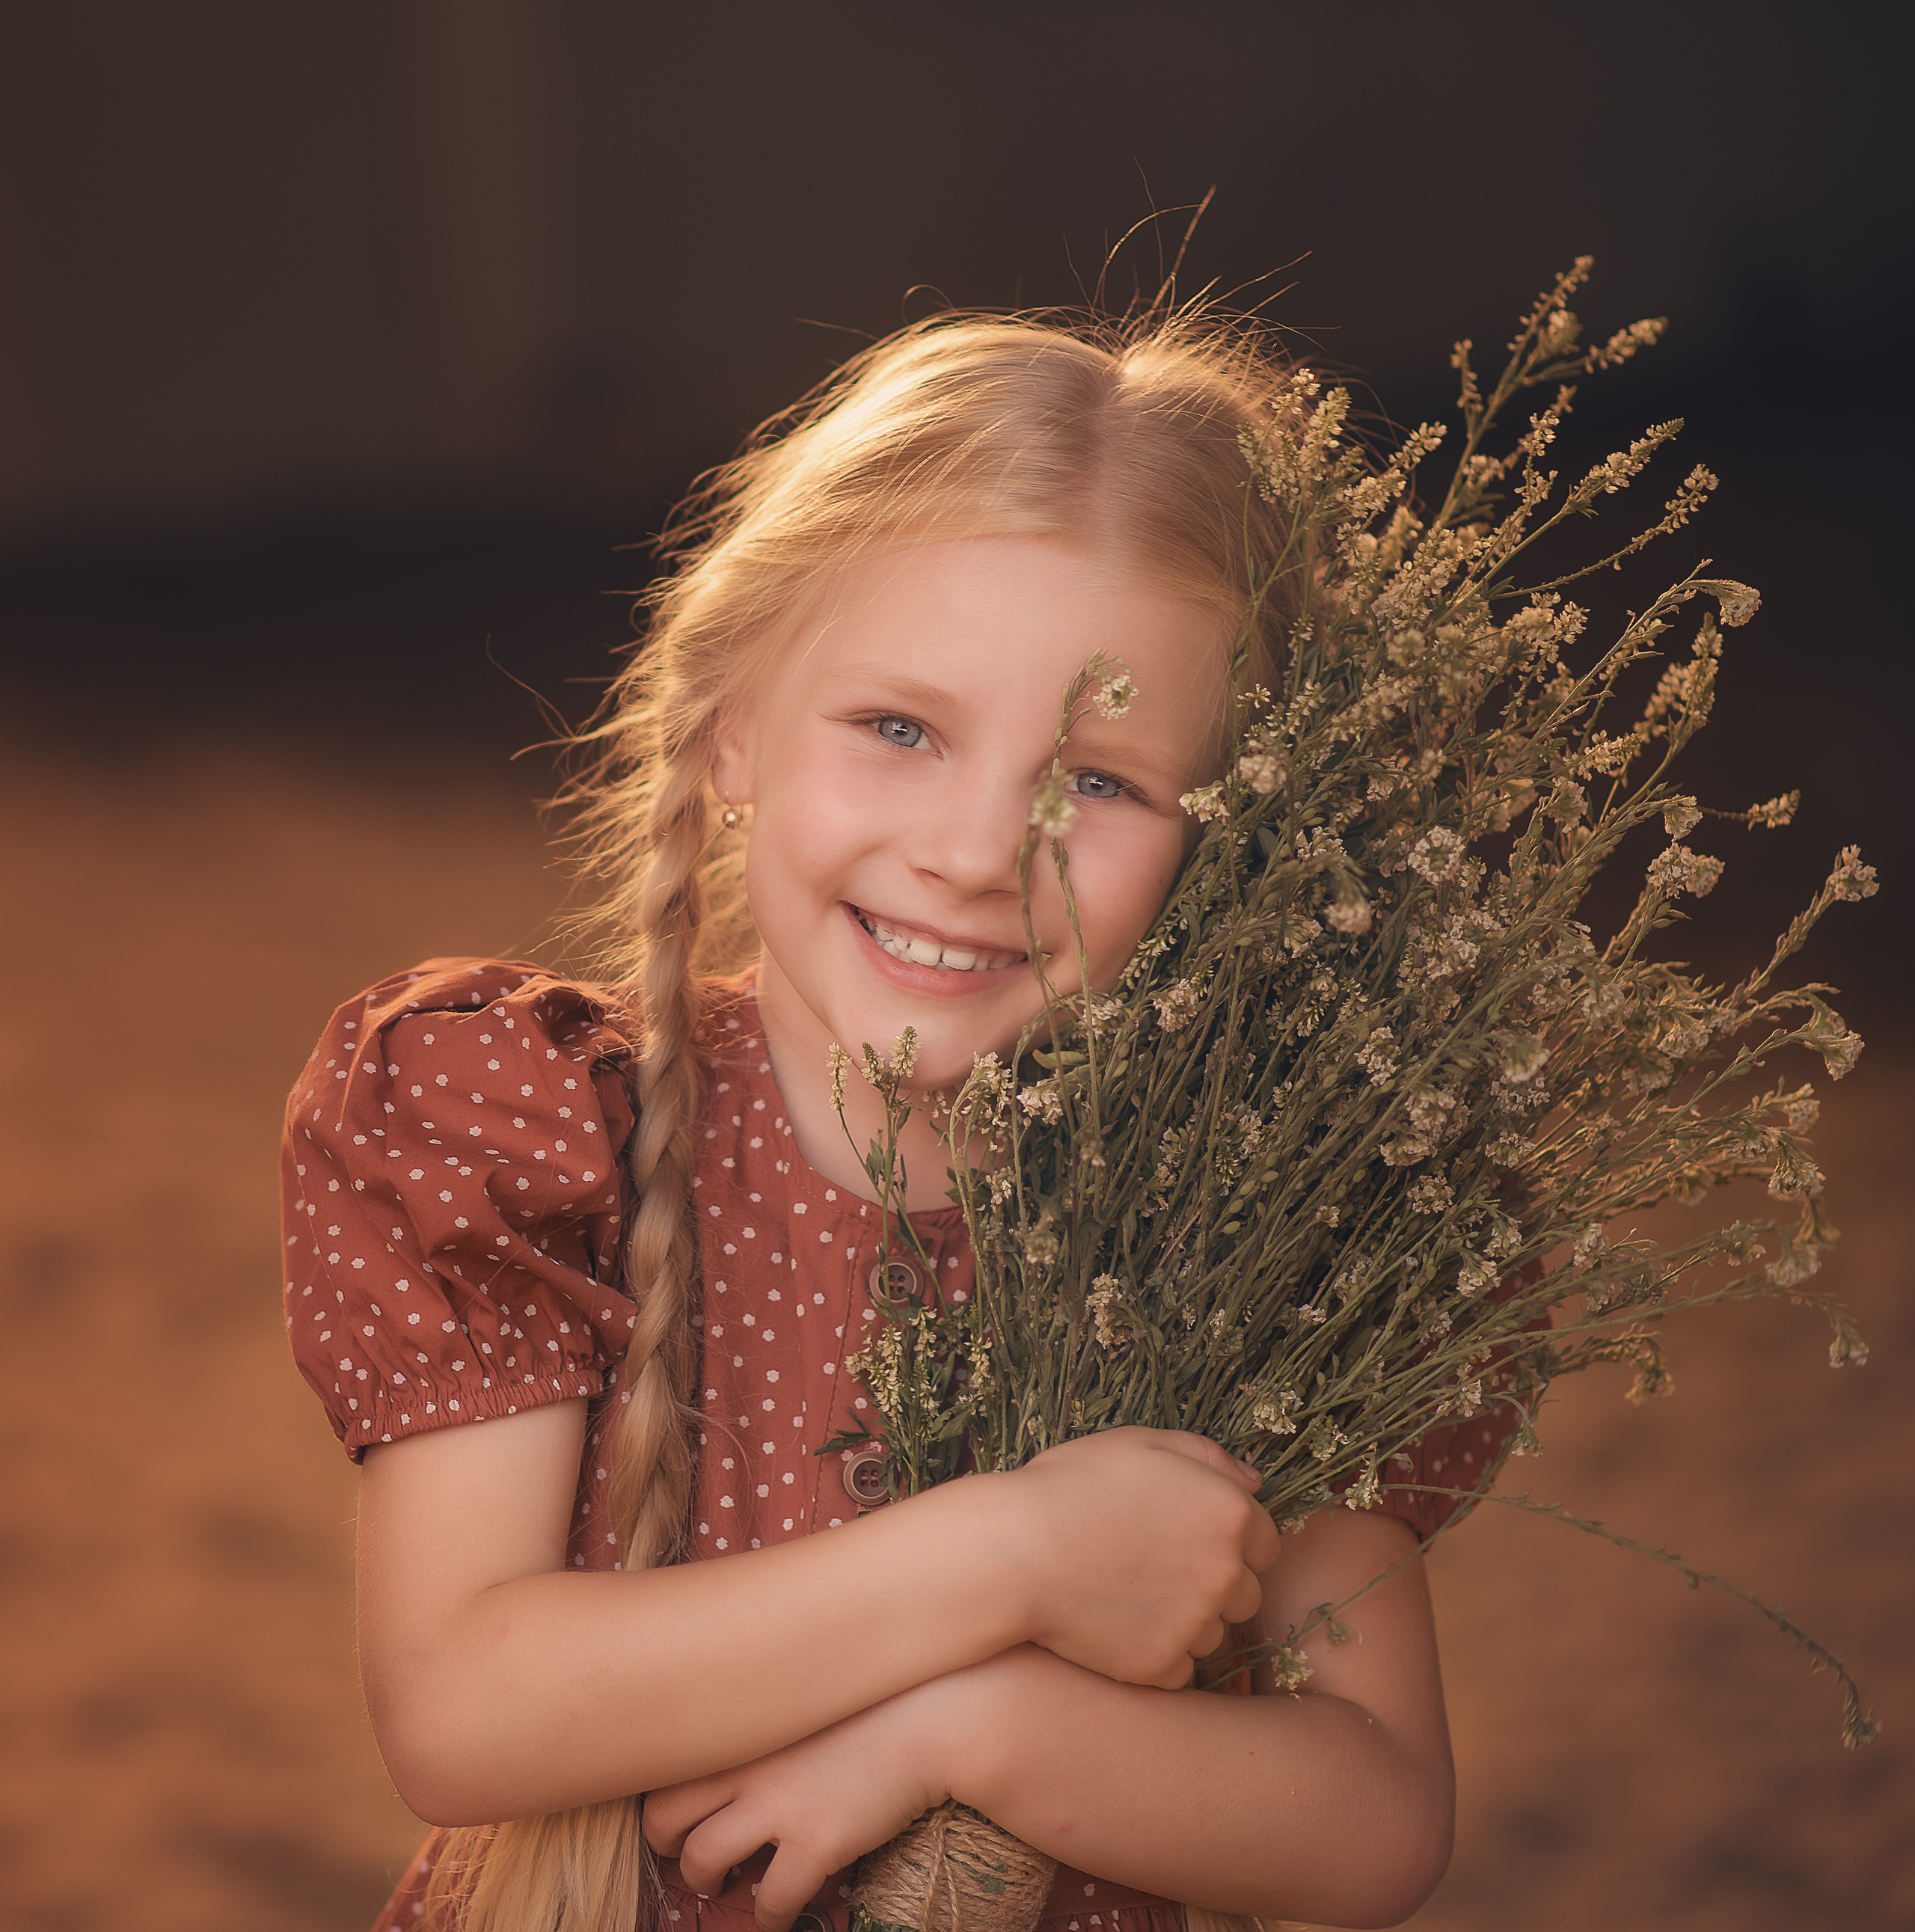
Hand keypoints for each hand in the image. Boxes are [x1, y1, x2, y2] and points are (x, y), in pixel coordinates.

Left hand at [643, 1675, 957, 1931]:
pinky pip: (770, 1900)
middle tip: (686, 1849)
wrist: (930, 1718)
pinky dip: (768, 1915)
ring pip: (701, 1861)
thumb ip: (772, 1714)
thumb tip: (753, 1734)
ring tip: (725, 1882)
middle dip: (667, 1843)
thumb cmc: (877, 1700)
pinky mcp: (815, 1843)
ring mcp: (777, 1806)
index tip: (684, 1805)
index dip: (668, 1792)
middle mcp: (747, 1765)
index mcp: (743, 1725)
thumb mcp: (808, 1695)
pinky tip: (780, 1911)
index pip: (669, 1762)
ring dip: (706, 1880)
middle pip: (664, 1815)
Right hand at [1001, 1427, 1280, 1688]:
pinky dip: (1156, 1656)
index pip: (1265, 1542)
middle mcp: (1225, 1573)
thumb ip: (1207, 1456)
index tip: (1188, 1537)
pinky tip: (1118, 1627)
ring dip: (1186, 1621)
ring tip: (1128, 1594)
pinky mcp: (1162, 1666)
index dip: (1229, 1540)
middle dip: (1213, 1584)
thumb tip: (1254, 1481)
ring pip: (1212, 1634)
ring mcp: (1196, 1624)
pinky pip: (1178, 1670)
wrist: (1016, 1552)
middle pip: (1245, 1594)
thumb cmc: (1073, 1486)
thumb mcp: (1140, 1443)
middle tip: (1156, 1567)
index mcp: (1229, 1513)